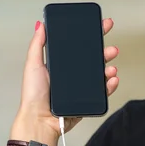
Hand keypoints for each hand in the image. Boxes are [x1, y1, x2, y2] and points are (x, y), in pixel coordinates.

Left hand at [10, 19, 118, 145]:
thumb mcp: (33, 64)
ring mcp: (80, 87)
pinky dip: (110, 84)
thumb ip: (37, 44)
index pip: (77, 45)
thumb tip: (40, 24)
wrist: (40, 120)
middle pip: (92, 57)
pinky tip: (111, 79)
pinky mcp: (87, 100)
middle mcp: (71, 74)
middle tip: (110, 46)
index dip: (89, 34)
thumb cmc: (33, 94)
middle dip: (104, 50)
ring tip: (110, 64)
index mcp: (60, 64)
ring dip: (108, 66)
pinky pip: (102, 91)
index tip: (99, 24)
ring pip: (100, 73)